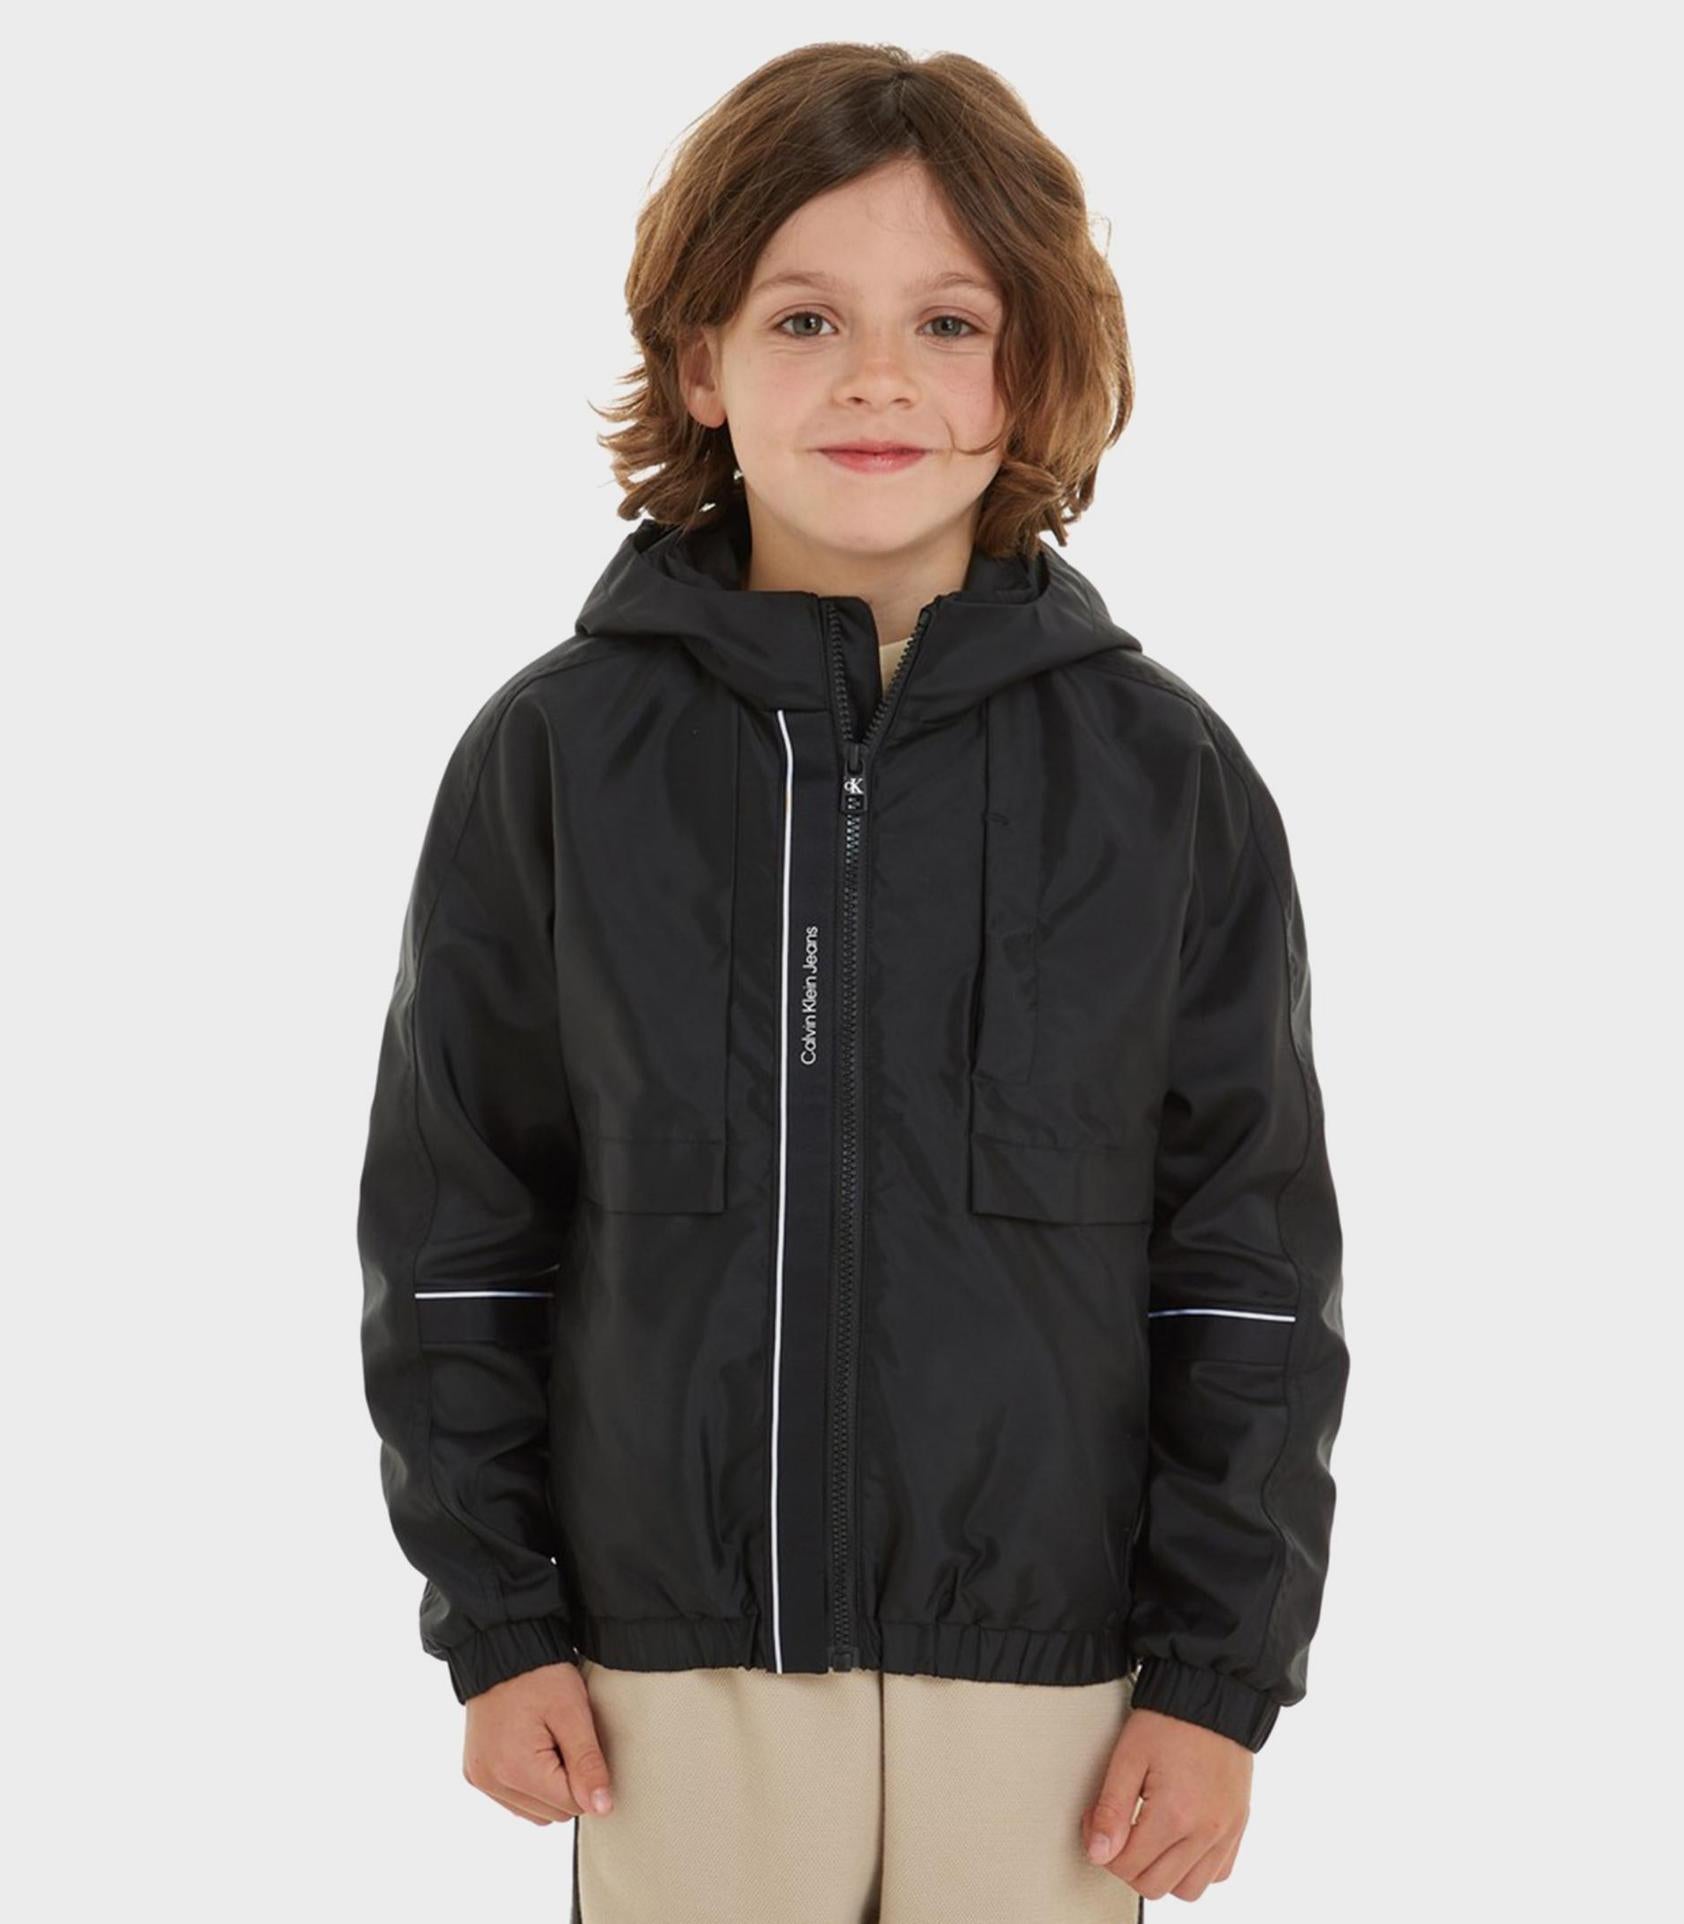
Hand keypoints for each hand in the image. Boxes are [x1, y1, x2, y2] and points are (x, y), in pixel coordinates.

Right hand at [461, 1660, 615, 1825]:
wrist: (501, 1648)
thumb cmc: (539, 1675)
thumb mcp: (572, 1712)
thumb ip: (588, 1764)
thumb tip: (602, 1807)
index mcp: (515, 1769)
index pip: (571, 1805)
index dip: (586, 1777)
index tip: (582, 1744)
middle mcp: (491, 1781)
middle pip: (552, 1813)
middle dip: (567, 1783)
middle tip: (565, 1740)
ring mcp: (480, 1779)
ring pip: (534, 1812)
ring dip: (548, 1788)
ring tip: (548, 1743)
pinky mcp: (475, 1773)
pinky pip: (512, 1800)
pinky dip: (528, 1784)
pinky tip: (532, 1750)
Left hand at [1080, 1707, 1251, 1900]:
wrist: (1214, 1694)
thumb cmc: (1172, 1717)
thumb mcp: (1129, 1755)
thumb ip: (1111, 1808)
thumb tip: (1098, 1852)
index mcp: (1176, 1814)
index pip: (1128, 1866)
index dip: (1102, 1849)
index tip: (1095, 1822)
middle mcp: (1207, 1831)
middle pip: (1156, 1885)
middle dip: (1127, 1866)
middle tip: (1117, 1833)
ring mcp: (1227, 1832)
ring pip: (1189, 1890)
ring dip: (1162, 1874)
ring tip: (1147, 1840)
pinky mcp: (1239, 1826)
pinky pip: (1218, 1872)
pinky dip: (1195, 1868)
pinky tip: (1178, 1842)